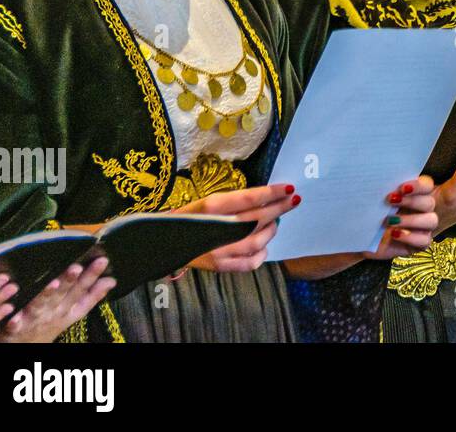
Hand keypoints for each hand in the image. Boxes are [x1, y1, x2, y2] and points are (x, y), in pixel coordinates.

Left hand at [0, 256, 115, 343]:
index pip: (85, 290)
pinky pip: (15, 325)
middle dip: (71, 281)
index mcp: (70, 309)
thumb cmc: (52, 323)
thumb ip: (92, 296)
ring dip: (48, 295)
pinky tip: (15, 317)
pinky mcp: (16, 328)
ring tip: (54, 283)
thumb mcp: (75, 312)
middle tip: (76, 267)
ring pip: (43, 305)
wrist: (27, 348)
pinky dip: (15, 321)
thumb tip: (112, 280)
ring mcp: (36, 320)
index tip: (102, 260)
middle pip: (64, 295)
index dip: (93, 276)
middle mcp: (55, 313)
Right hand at [178, 183, 299, 272]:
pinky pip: (249, 263)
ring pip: (256, 241)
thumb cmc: (190, 217)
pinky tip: (263, 245)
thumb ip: (235, 201)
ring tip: (274, 222)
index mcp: (210, 207)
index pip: (249, 198)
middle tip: (293, 200)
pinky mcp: (218, 266)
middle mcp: (213, 229)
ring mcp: (216, 251)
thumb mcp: (208, 202)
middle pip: (256, 219)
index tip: (289, 188)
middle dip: (279, 208)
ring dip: (271, 230)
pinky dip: (262, 253)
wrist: (162, 242)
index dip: (272, 193)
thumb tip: (267, 197)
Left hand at [361, 176, 438, 260]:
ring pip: (432, 220)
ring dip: (412, 220)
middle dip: (412, 201)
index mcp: (413, 194)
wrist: (359, 239)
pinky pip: (424, 240)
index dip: (419, 185)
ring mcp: (422, 228)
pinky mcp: (419, 244)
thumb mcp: (372, 201)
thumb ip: (381, 190)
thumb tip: (378, 179)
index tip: (402, 188)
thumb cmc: (368, 215)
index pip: (427, 185)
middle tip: (391, 201)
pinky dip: (411, 237)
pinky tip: (395, 234)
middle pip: (429, 202)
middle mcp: (421, 210)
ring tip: (391, 221)